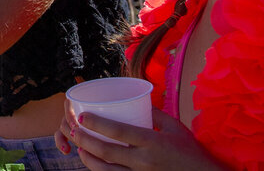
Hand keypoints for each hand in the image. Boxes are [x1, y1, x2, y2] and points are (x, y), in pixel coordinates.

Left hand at [57, 106, 224, 170]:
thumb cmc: (192, 152)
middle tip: (72, 130)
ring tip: (79, 147)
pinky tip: (94, 163)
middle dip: (84, 140)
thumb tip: (135, 100)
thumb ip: (154, 113)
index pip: (119, 132)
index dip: (97, 124)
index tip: (82, 116)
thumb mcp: (176, 127)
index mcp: (153, 143)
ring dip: (89, 159)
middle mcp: (145, 161)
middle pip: (107, 152)